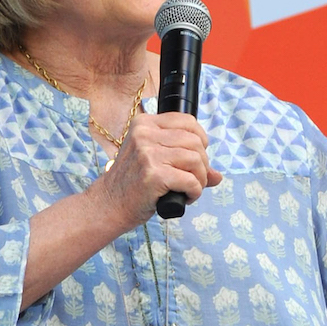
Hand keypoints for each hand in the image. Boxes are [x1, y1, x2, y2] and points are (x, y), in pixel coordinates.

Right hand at [90, 112, 221, 228]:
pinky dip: (195, 192)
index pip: (187, 121)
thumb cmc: (132, 183)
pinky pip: (191, 180)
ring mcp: (147, 153)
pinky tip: (185, 198)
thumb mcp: (153, 161)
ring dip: (200, 179)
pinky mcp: (153, 174)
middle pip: (195, 142)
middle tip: (193, 179)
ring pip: (195, 159)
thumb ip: (184, 161)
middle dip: (202, 164)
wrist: (108, 204)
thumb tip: (218, 175)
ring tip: (189, 189)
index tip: (198, 156)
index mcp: (144, 123)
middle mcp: (145, 134)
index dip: (201, 139)